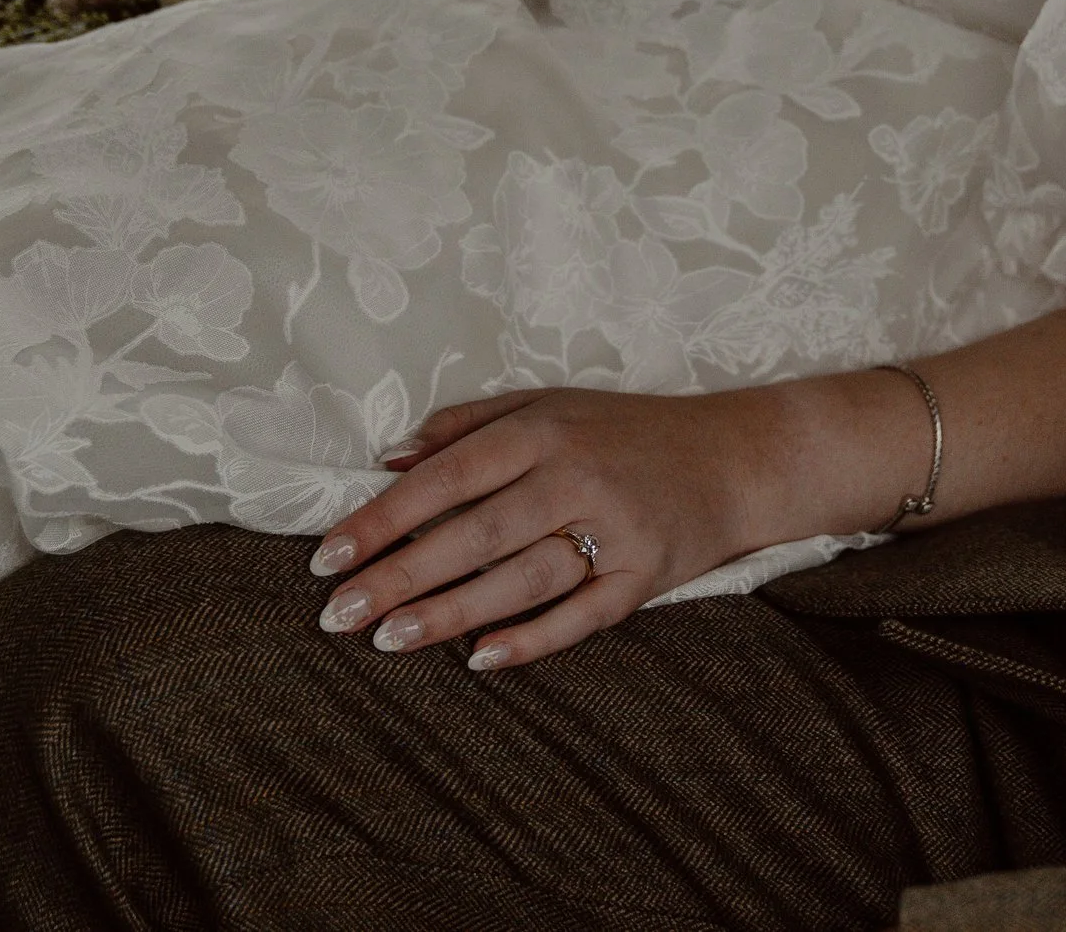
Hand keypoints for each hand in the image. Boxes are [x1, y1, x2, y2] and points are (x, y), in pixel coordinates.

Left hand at [306, 385, 809, 669]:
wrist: (737, 456)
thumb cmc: (626, 432)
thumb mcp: (550, 404)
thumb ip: (466, 424)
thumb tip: (387, 457)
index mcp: (544, 430)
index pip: (446, 478)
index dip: (383, 518)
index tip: (327, 556)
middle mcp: (577, 476)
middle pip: (474, 533)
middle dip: (399, 576)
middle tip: (338, 615)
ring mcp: (615, 528)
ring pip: (520, 578)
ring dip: (451, 612)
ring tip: (389, 641)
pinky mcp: (646, 575)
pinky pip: (584, 616)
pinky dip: (533, 641)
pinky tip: (482, 661)